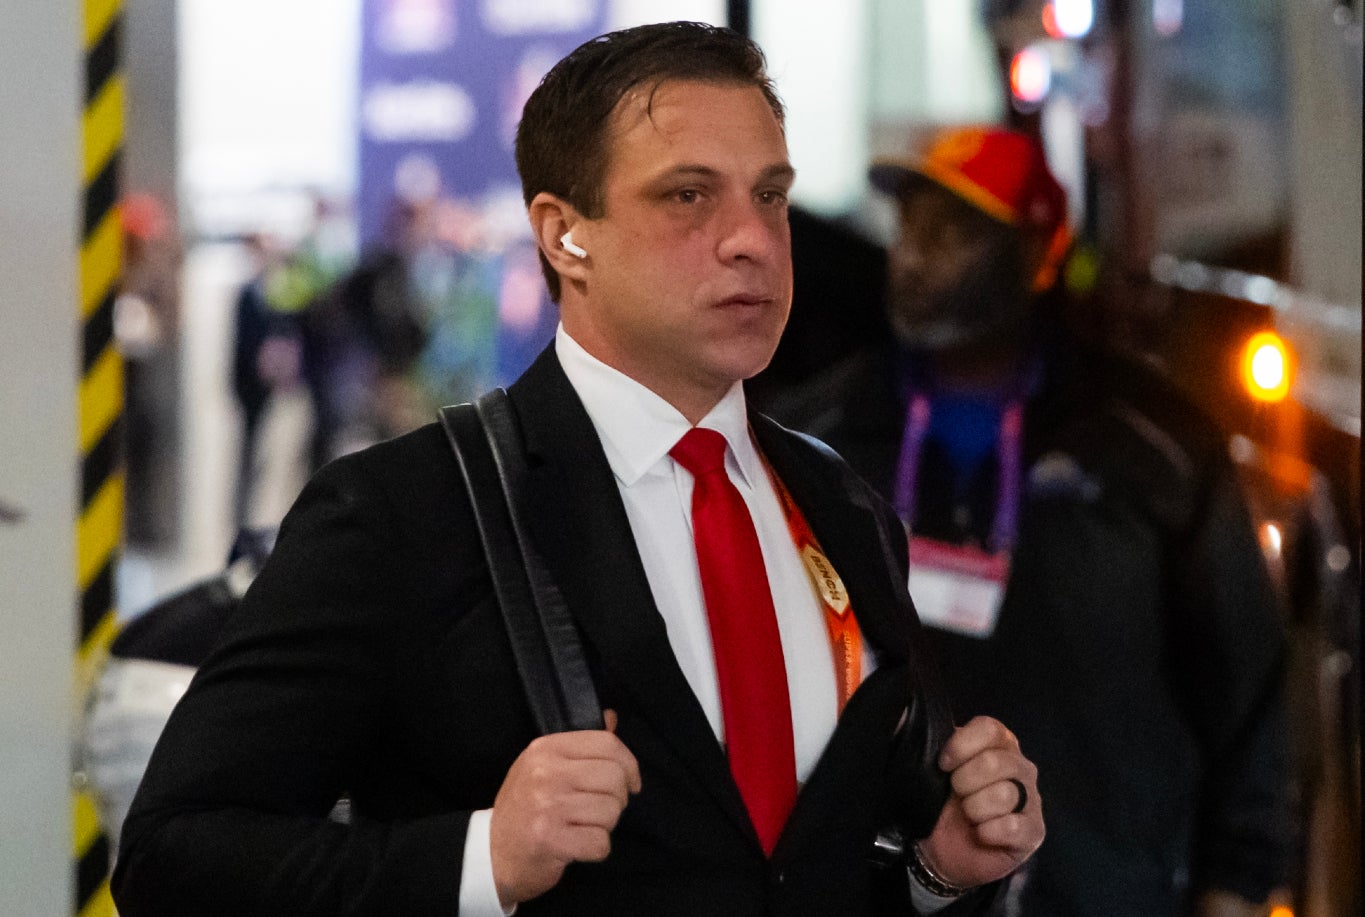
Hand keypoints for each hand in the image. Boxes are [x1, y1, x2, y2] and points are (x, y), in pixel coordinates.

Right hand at [489, 710, 640, 907]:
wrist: (493, 852)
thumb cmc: (525, 807)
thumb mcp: (544, 766)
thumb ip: (581, 744)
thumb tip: (611, 719)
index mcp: (546, 749)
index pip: (607, 744)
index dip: (630, 765)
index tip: (631, 783)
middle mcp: (545, 772)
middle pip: (614, 778)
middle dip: (617, 799)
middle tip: (600, 809)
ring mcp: (547, 806)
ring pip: (611, 811)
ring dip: (604, 826)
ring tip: (582, 826)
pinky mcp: (551, 840)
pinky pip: (600, 842)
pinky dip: (596, 849)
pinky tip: (577, 845)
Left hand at [918, 716, 1043, 888]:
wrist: (942, 851)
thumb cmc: (939, 802)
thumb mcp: (924, 767)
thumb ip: (917, 738)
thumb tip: (903, 712)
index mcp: (997, 744)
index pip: (990, 728)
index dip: (962, 745)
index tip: (943, 764)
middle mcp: (1019, 766)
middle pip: (996, 761)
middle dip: (964, 782)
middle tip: (956, 795)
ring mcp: (1031, 799)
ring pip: (1005, 794)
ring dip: (975, 809)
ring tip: (968, 817)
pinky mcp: (1033, 831)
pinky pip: (1014, 826)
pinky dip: (988, 831)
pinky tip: (980, 834)